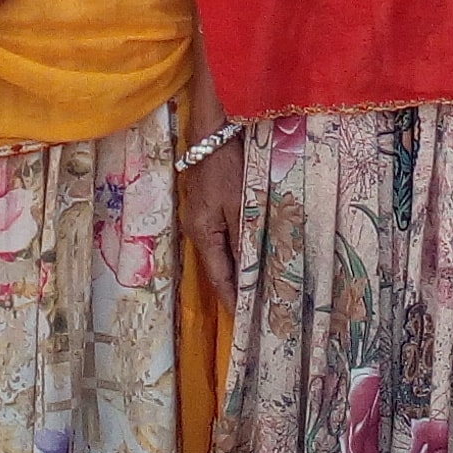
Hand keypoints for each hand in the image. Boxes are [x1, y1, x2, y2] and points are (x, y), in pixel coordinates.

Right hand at [179, 128, 241, 301]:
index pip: (218, 276)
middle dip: (235, 287)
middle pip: (218, 267)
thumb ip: (244, 238)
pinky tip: (249, 255)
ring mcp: (199, 218)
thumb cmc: (226, 167)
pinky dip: (234, 250)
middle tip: (256, 307)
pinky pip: (221, 238)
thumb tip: (249, 271)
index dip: (231, 298)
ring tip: (256, 286)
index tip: (243, 319)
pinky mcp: (205, 207)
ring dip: (236, 269)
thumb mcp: (240, 204)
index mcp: (202, 233)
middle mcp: (196, 230)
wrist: (211, 133)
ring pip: (220, 252)